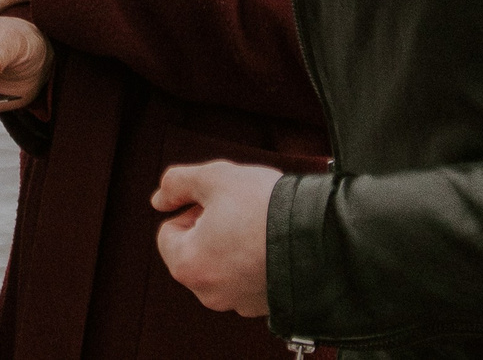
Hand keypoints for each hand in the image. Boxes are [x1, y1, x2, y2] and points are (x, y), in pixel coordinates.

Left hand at [151, 161, 279, 317]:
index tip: (217, 203)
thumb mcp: (214, 178)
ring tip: (259, 225)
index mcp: (188, 266)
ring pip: (223, 264)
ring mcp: (239, 302)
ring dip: (233, 243)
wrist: (322, 237)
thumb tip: (160, 198)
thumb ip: (177, 183)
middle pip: (195, 250)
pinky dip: (254, 260)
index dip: (191, 210)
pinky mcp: (264, 304)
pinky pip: (248, 277)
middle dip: (211, 228)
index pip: (168, 233)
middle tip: (238, 211)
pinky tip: (271, 241)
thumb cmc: (266, 209)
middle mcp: (210, 293)